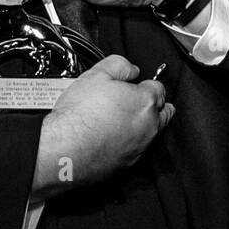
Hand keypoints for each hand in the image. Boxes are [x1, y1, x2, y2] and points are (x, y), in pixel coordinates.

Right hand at [30, 55, 173, 199]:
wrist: (64, 150)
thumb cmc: (79, 116)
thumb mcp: (96, 74)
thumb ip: (120, 65)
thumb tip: (130, 69)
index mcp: (145, 101)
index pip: (159, 88)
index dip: (146, 83)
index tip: (136, 84)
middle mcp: (149, 125)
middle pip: (164, 111)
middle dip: (155, 104)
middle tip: (137, 100)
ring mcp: (140, 146)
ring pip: (152, 132)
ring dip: (143, 124)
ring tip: (122, 118)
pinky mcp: (128, 163)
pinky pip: (137, 149)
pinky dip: (129, 142)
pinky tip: (112, 136)